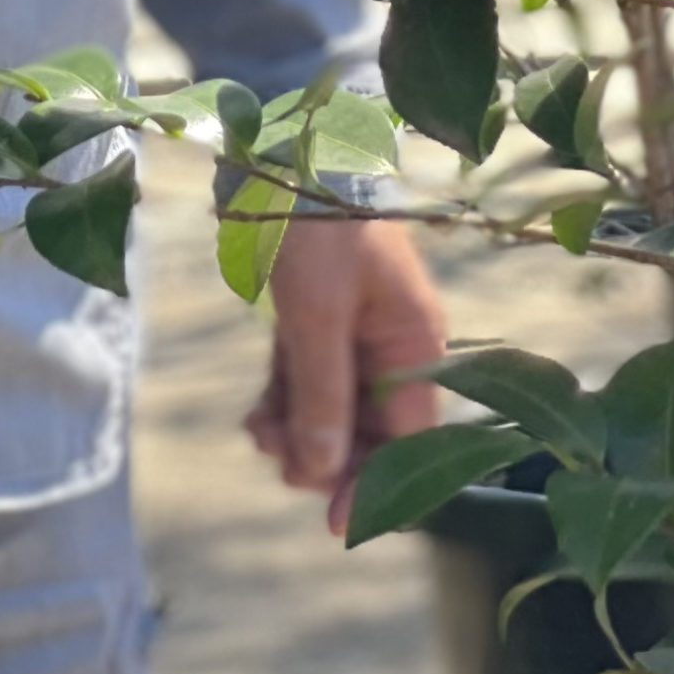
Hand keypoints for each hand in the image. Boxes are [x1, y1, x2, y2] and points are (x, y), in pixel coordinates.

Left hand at [249, 206, 447, 537]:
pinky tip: (258, 421)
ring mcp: (354, 332)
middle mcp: (393, 344)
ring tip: (258, 435)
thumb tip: (322, 473)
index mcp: (416, 341)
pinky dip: (285, 404)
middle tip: (278, 461)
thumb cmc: (313, 226)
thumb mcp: (316, 313)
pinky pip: (308, 380)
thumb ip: (322, 393)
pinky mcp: (317, 319)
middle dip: (327, 456)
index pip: (410, 439)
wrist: (280, 148)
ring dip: (299, 433)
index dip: (376, 486)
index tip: (335, 526)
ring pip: (333, 408)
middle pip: (370, 431)